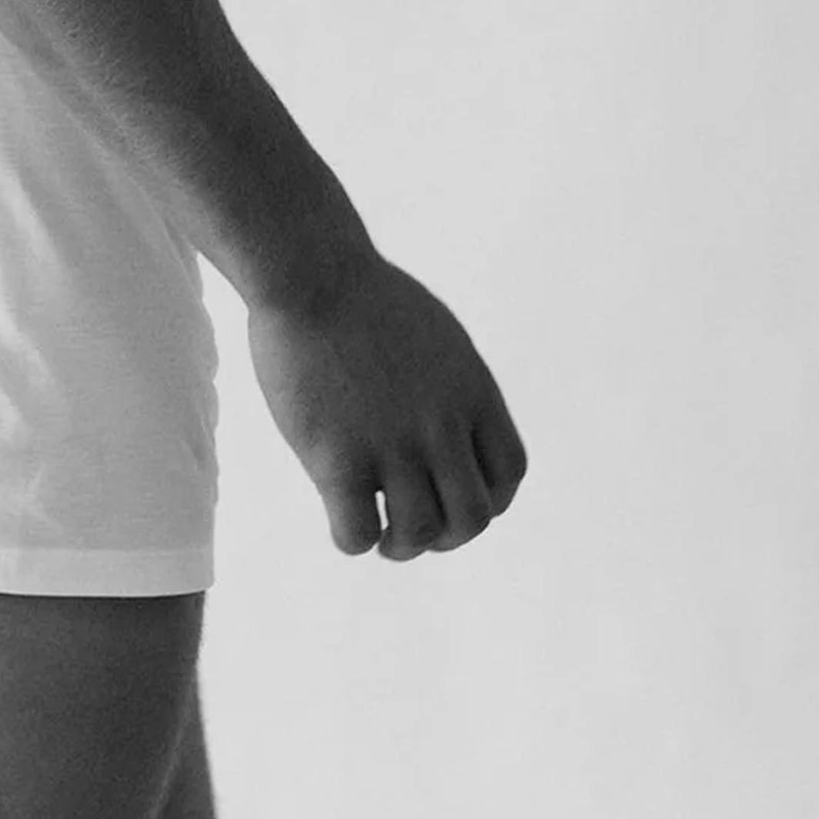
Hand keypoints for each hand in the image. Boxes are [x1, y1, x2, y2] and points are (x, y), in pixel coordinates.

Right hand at [247, 248, 527, 558]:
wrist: (310, 273)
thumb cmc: (363, 298)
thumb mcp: (437, 337)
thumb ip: (453, 388)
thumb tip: (452, 429)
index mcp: (472, 393)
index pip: (508, 474)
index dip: (489, 500)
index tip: (453, 497)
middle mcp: (441, 425)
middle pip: (472, 517)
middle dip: (448, 535)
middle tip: (416, 525)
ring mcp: (391, 443)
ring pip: (418, 533)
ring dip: (401, 546)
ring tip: (382, 535)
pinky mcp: (337, 456)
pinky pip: (357, 532)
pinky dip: (354, 539)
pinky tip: (341, 518)